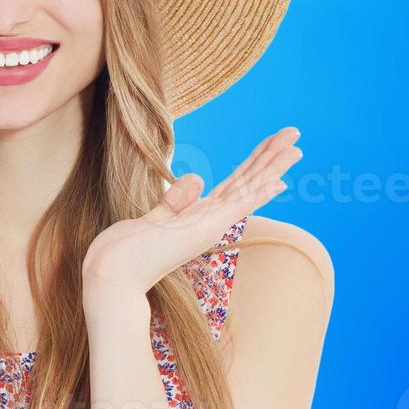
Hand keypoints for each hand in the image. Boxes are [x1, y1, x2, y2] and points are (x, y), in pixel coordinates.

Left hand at [81, 126, 302, 295]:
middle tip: (294, 135)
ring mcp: (210, 226)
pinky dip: (257, 195)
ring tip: (296, 147)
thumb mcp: (155, 216)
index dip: (254, 163)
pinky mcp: (204, 230)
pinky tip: (278, 183)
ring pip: (248, 190)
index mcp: (199, 217)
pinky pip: (235, 208)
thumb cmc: (126, 250)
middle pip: (248, 182)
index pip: (235, 184)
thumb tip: (198, 177)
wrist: (113, 273)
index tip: (273, 146)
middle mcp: (210, 221)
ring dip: (272, 168)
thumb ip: (178, 199)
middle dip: (271, 157)